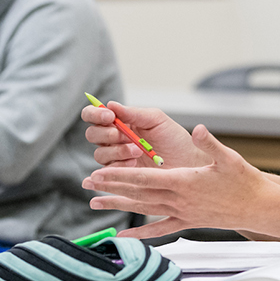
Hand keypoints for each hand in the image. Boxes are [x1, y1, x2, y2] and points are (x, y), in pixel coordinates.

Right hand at [81, 101, 212, 168]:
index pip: (95, 114)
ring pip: (99, 153)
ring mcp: (116, 158)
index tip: (109, 116)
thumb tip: (109, 104)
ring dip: (116, 151)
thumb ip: (133, 113)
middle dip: (105, 134)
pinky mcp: (120, 176)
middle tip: (122, 135)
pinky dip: (118, 166)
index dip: (95, 113)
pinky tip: (133, 163)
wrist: (188, 164)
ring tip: (137, 151)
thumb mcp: (156, 120)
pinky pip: (107, 171)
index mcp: (121, 122)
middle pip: (92, 134)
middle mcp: (114, 139)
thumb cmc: (174, 139)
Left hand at [82, 124, 279, 237]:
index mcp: (184, 181)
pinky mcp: (187, 221)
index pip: (145, 177)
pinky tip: (123, 236)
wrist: (257, 207)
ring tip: (95, 203)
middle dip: (111, 188)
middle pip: (138, 193)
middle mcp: (178, 199)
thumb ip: (210, 143)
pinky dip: (140, 233)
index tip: (100, 173)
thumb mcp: (229, 157)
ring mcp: (181, 212)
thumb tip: (198, 129)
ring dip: (118, 206)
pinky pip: (159, 229)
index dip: (120, 175)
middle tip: (87, 183)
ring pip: (143, 209)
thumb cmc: (244, 181)